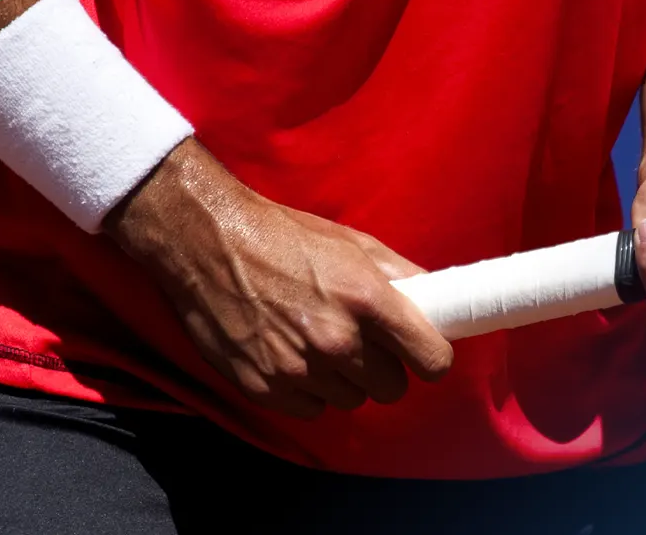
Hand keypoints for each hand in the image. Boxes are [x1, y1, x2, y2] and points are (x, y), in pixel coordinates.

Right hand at [108, 141, 451, 418]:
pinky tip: (291, 357)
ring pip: (351, 401)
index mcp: (367, 300)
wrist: (207, 242)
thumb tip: (438, 299)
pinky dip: (306, 391)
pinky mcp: (265, 388)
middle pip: (392, 388)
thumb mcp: (352, 243)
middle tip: (361, 342)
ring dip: (343, 380)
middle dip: (383, 368)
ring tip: (317, 343)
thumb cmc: (283, 237)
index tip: (420, 352)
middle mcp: (337, 340)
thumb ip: (402, 276)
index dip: (430, 357)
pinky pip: (311, 409)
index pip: (432, 360)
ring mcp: (299, 369)